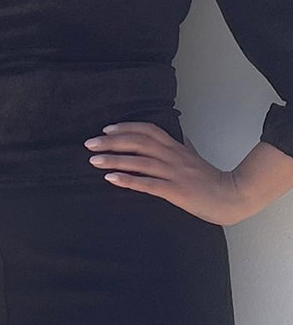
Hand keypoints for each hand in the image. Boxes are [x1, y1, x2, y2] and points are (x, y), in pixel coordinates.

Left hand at [89, 121, 256, 224]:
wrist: (233, 196)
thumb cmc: (211, 180)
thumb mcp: (193, 158)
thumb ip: (181, 148)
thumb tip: (174, 138)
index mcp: (176, 148)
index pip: (149, 130)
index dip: (126, 128)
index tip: (106, 129)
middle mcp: (173, 157)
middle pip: (139, 143)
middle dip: (112, 142)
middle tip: (90, 143)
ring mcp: (174, 174)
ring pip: (140, 162)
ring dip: (114, 160)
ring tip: (93, 161)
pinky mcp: (176, 191)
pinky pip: (148, 184)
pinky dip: (128, 181)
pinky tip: (110, 179)